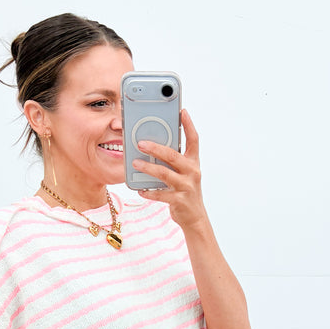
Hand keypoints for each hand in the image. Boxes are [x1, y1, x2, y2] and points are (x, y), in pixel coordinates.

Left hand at [132, 109, 207, 230]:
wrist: (195, 217)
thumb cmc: (186, 191)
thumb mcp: (184, 174)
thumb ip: (174, 161)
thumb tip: (152, 148)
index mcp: (193, 162)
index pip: (194, 139)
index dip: (188, 125)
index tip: (182, 111)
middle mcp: (192, 172)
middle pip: (173, 155)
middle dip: (155, 148)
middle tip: (140, 143)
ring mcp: (186, 186)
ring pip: (164, 173)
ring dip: (148, 168)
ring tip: (135, 163)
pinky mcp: (179, 200)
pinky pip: (160, 194)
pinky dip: (148, 191)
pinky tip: (140, 189)